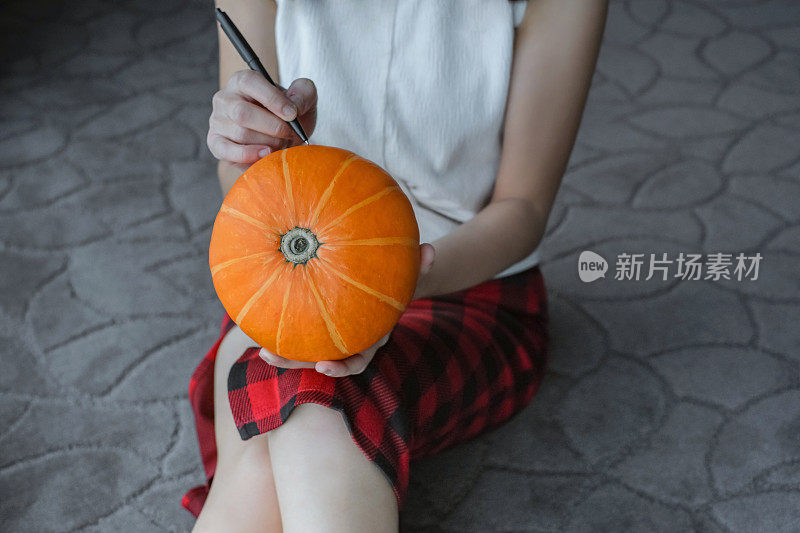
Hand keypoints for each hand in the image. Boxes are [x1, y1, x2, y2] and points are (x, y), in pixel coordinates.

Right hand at [207, 70, 316, 168]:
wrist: (282, 139)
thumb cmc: (289, 116)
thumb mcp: (304, 99)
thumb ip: (304, 93)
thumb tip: (294, 106)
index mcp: (243, 81)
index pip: (250, 82)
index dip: (272, 99)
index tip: (292, 114)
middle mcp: (225, 98)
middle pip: (242, 113)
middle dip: (272, 127)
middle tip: (289, 134)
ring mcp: (218, 121)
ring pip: (240, 134)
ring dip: (267, 142)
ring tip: (280, 143)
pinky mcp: (216, 143)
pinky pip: (227, 151)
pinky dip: (249, 155)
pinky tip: (266, 154)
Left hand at [259, 243, 435, 376]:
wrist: (391, 287)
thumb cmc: (400, 282)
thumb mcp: (411, 275)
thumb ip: (420, 266)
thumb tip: (431, 250)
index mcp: (372, 337)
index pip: (358, 359)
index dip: (341, 367)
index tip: (322, 366)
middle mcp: (351, 343)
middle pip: (321, 361)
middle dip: (296, 363)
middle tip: (271, 356)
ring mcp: (335, 337)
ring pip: (307, 352)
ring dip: (284, 354)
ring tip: (260, 349)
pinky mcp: (320, 327)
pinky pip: (302, 332)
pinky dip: (284, 330)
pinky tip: (260, 321)